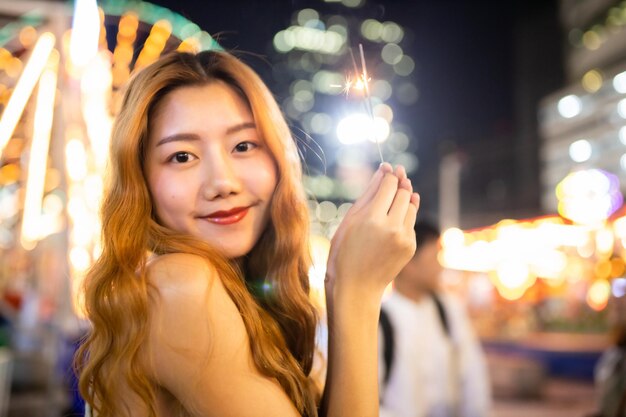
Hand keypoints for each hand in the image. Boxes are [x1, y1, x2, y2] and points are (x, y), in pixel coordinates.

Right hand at [325, 163, 419, 296]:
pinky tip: (393, 219)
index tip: (389, 168)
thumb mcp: (350, 220)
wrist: (356, 287)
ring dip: (405, 198)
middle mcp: (391, 228)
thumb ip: (369, 193)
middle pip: (404, 192)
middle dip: (401, 182)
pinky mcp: (411, 247)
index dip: (390, 174)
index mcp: (371, 219)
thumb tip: (384, 169)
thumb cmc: (345, 251)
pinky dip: (404, 217)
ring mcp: (404, 239)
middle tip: (397, 174)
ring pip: (412, 206)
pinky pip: (411, 223)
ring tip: (394, 196)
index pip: (389, 185)